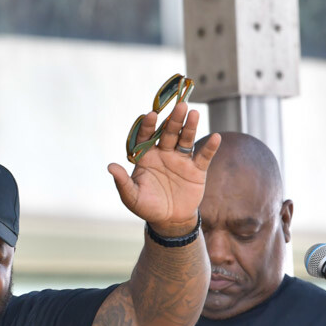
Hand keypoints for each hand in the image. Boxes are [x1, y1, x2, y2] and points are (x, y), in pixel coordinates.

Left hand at [108, 102, 218, 233]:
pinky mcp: (196, 169)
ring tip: (193, 113)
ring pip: (185, 139)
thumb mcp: (132, 197)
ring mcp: (181, 160)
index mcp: (147, 157)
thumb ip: (122, 182)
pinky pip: (203, 156)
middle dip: (173, 120)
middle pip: (168, 133)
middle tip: (179, 105)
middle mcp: (164, 154)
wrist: (169, 220)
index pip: (146, 137)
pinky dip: (210, 147)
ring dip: (190, 127)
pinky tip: (215, 137)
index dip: (148, 126)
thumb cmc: (147, 207)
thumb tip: (110, 166)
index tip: (150, 115)